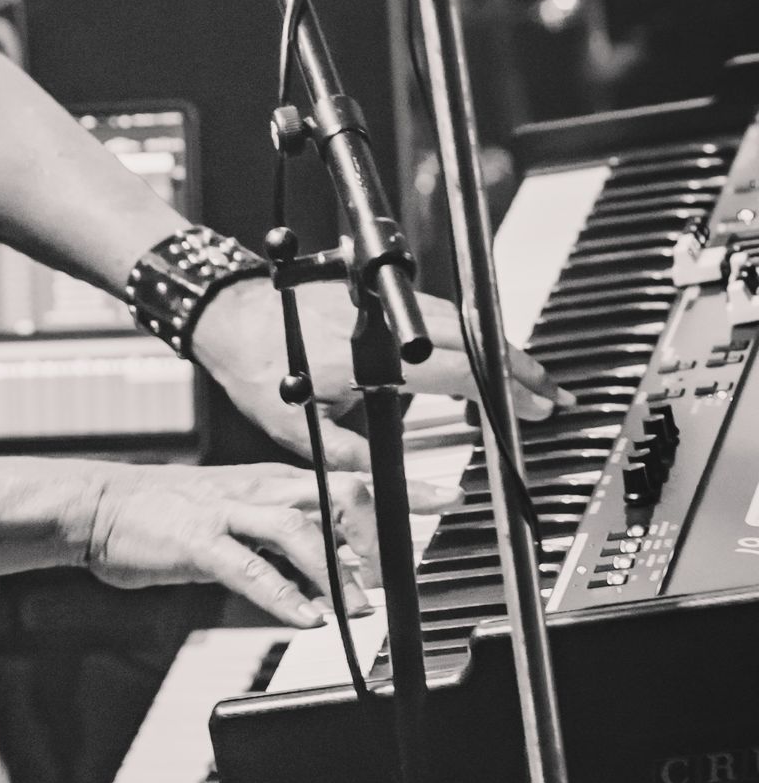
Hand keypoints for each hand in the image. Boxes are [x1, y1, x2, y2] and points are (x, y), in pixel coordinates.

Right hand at [86, 462, 377, 629]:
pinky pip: (250, 569)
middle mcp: (259, 490)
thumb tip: (335, 567)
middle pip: (337, 496)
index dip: (400, 488)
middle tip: (396, 574)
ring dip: (336, 571)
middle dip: (377, 535)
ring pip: (300, 530)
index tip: (444, 497)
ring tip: (358, 607)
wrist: (99, 506)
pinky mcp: (199, 543)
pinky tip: (306, 618)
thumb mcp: (237, 518)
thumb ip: (286, 540)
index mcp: (273, 482)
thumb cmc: (165, 515)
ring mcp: (228, 513)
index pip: (349, 477)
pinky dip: (284, 596)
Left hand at [188, 275, 568, 472]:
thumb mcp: (300, 429)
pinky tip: (485, 358)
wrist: (231, 313)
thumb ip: (355, 458)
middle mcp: (383, 323)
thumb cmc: (257, 366)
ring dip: (498, 351)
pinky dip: (471, 337)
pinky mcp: (381, 297)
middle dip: (518, 368)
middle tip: (551, 397)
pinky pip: (441, 316)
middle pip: (470, 338)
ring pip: (460, 322)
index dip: (500, 388)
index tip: (531, 405)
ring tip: (530, 382)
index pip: (453, 369)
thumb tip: (403, 484)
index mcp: (368, 357)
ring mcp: (384, 303)